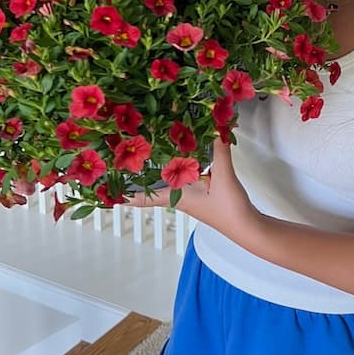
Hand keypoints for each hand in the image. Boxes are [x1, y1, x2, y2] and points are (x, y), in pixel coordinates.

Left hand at [126, 138, 259, 245]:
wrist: (248, 228)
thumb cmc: (230, 209)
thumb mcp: (223, 176)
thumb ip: (219, 150)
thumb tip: (216, 127)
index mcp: (177, 197)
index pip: (144, 198)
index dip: (125, 195)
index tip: (106, 193)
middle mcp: (180, 198)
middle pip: (153, 188)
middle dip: (138, 177)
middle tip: (122, 163)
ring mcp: (191, 197)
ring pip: (169, 183)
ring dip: (158, 172)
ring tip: (146, 156)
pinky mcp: (203, 195)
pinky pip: (184, 181)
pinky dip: (179, 170)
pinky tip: (183, 160)